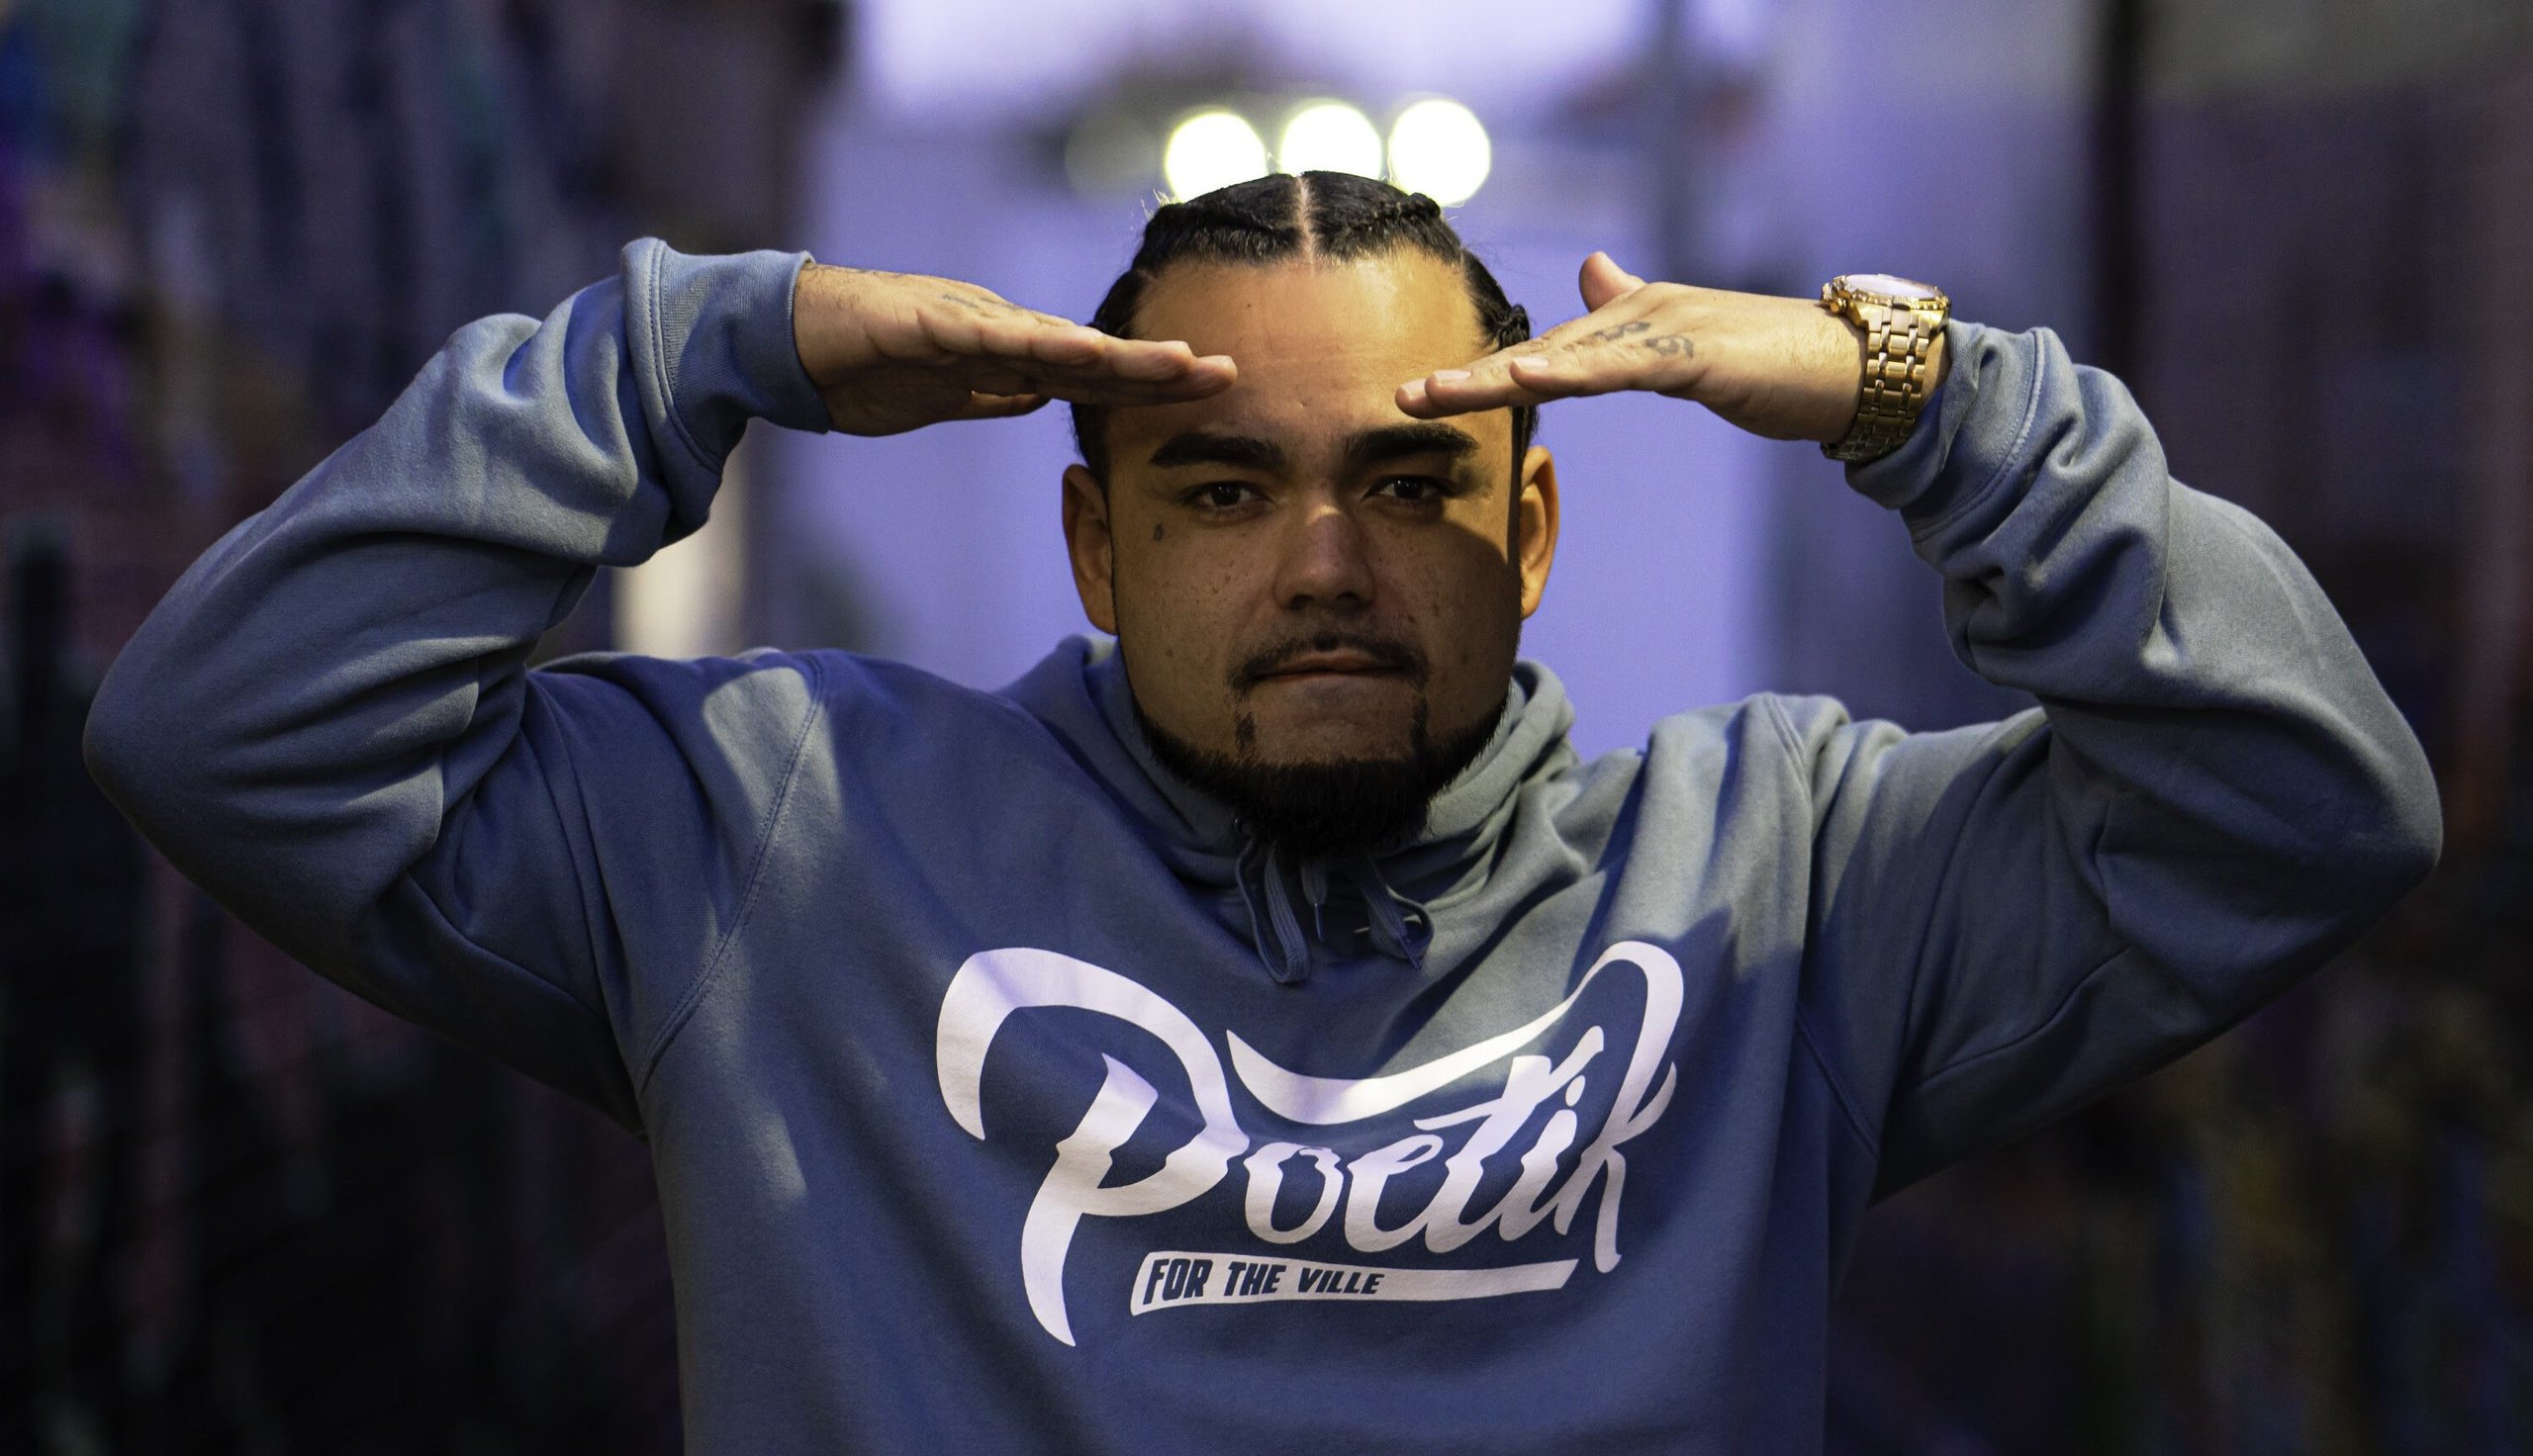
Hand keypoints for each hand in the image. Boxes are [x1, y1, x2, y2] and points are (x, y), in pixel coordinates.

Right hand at [792, 262, 1235, 436]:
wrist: (789, 336)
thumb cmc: (865, 365)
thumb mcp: (944, 395)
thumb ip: (993, 394)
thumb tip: (1040, 403)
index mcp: (1007, 352)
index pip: (1094, 373)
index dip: (1152, 382)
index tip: (1212, 390)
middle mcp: (999, 329)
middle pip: (1092, 355)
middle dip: (1160, 367)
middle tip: (1228, 373)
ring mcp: (965, 323)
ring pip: (1054, 342)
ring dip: (1118, 354)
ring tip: (1175, 363)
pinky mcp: (922, 326)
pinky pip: (985, 339)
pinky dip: (1032, 345)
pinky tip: (1077, 352)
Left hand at [1397, 252, 1935, 445]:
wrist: (1852, 365)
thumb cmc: (1774, 360)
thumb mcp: (1689, 338)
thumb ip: (1636, 309)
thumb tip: (1591, 268)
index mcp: (1634, 326)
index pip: (1548, 354)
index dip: (1484, 375)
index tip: (1424, 395)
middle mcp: (1641, 319)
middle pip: (1542, 353)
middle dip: (1469, 378)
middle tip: (1402, 397)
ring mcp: (1669, 333)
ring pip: (1569, 358)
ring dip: (1498, 378)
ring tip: (1437, 393)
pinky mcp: (1700, 355)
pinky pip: (1625, 367)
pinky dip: (1574, 371)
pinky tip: (1526, 376)